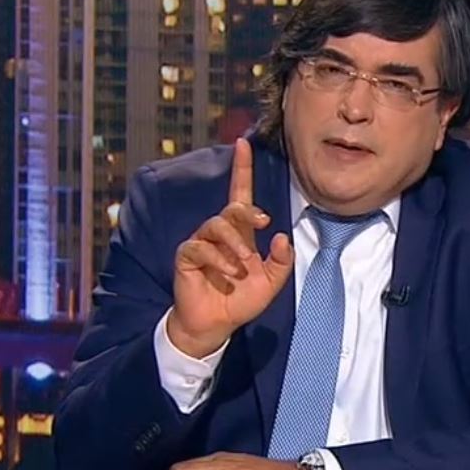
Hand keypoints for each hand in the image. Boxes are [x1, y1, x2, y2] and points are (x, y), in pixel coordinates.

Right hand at [168, 138, 294, 357]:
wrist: (215, 325)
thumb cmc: (240, 300)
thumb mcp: (271, 282)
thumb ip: (281, 261)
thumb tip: (280, 235)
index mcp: (241, 234)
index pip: (240, 194)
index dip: (242, 169)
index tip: (243, 143)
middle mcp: (220, 233)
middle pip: (232, 207)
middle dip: (247, 211)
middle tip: (261, 222)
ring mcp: (202, 243)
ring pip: (216, 225)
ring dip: (233, 244)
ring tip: (242, 266)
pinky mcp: (187, 257)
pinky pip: (199, 247)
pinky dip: (217, 260)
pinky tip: (228, 275)